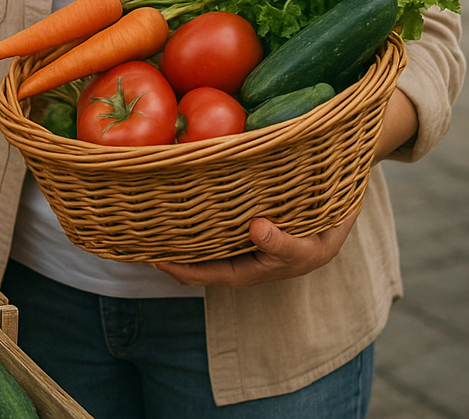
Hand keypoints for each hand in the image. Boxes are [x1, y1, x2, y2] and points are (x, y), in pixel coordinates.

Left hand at [152, 205, 360, 286]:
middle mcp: (234, 256)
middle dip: (165, 247)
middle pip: (192, 256)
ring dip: (174, 228)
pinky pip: (207, 219)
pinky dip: (191, 212)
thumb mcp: (307, 246)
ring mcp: (233, 239)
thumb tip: (256, 229)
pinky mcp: (236, 220)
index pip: (201, 274)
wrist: (334, 221)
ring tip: (146, 212)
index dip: (176, 268)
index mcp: (245, 271)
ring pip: (197, 237)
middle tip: (135, 232)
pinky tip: (175, 194)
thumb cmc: (318, 241)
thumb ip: (283, 243)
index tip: (150, 257)